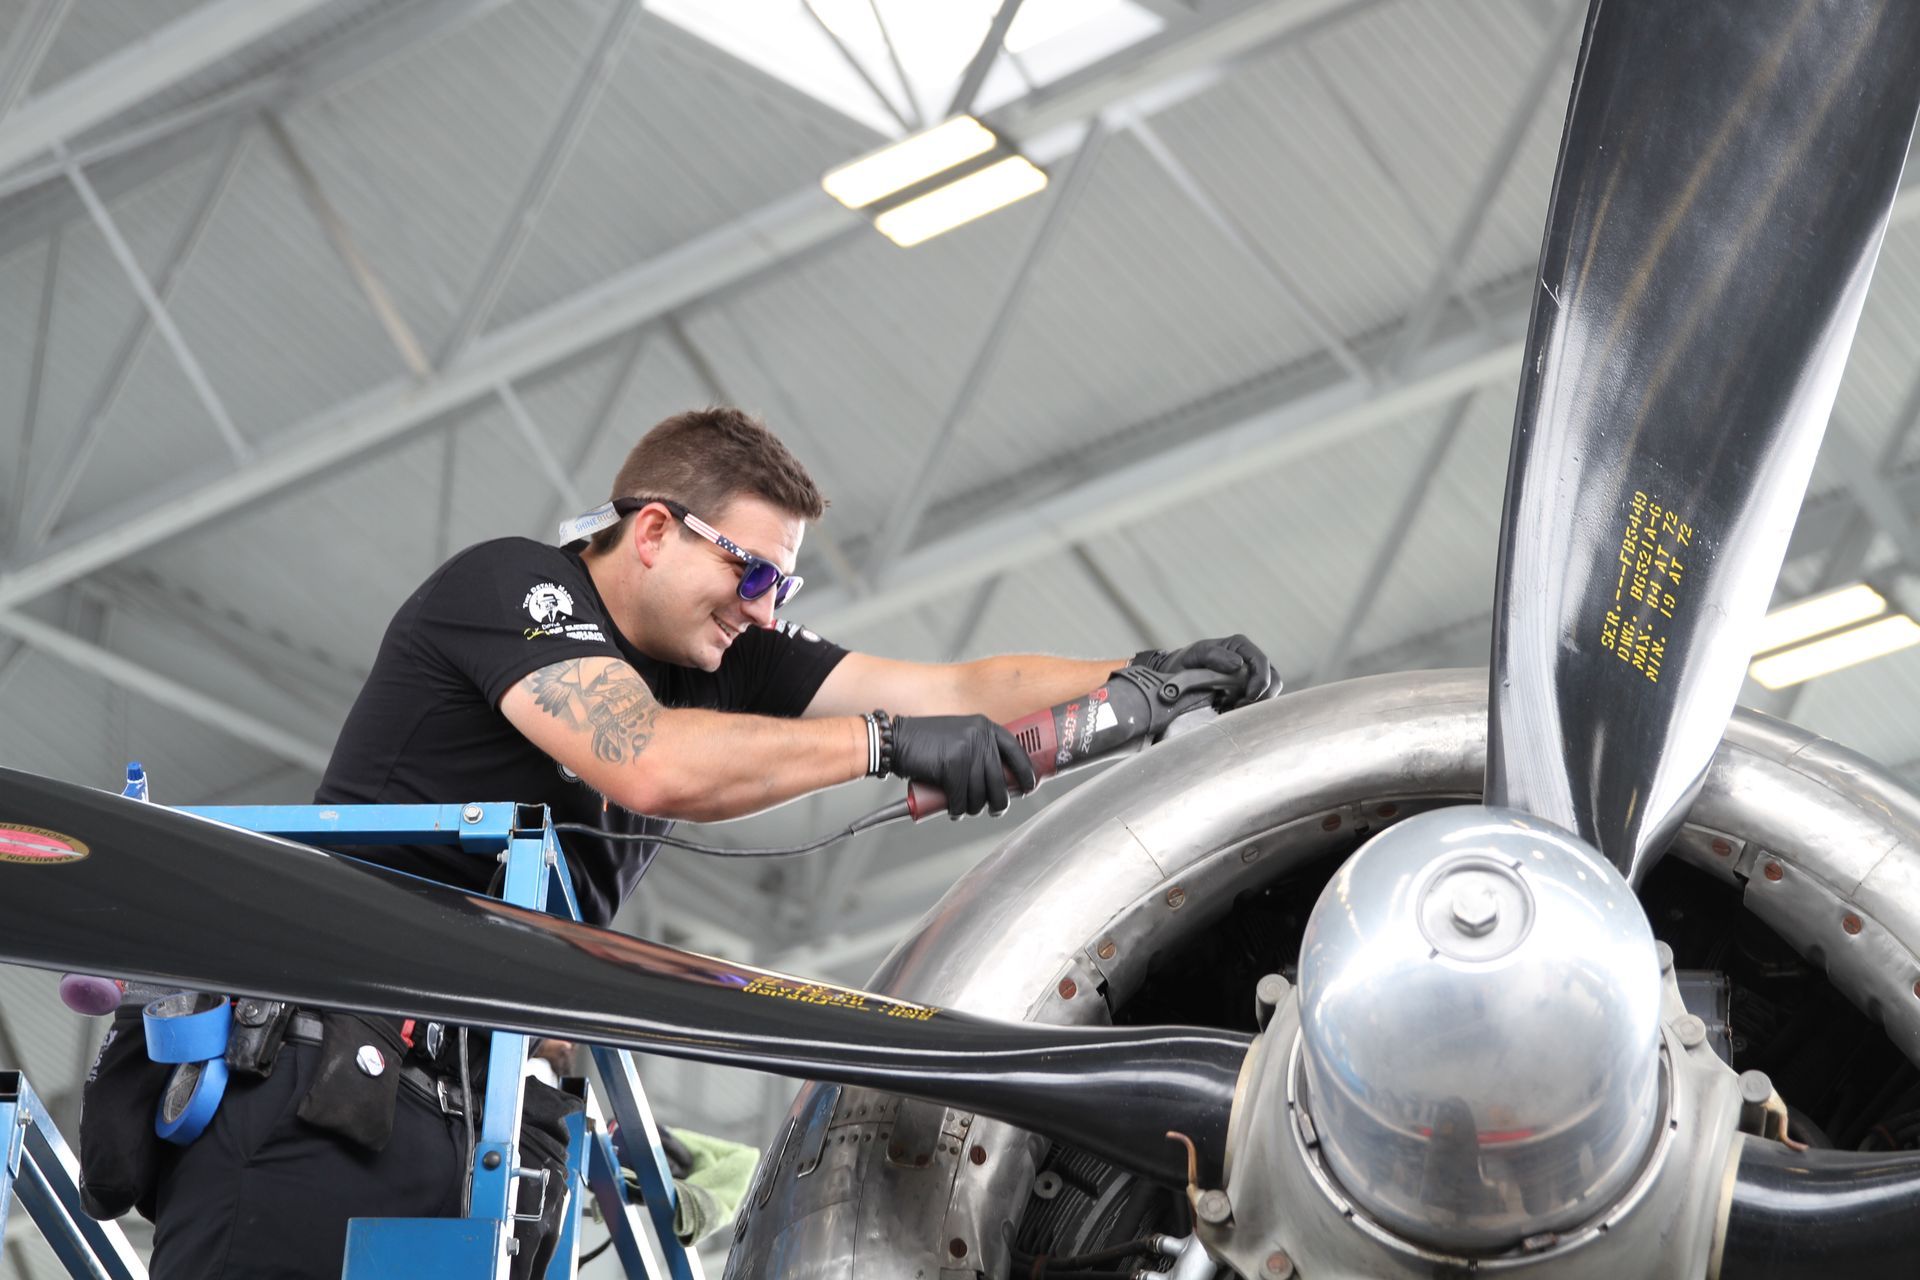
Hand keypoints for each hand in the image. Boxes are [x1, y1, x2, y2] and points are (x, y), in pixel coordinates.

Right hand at [890, 714, 1038, 817]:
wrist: (896, 740)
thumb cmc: (926, 742)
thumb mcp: (960, 735)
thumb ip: (979, 749)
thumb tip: (1000, 780)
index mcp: (984, 727)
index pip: (1016, 751)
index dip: (1025, 772)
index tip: (1029, 786)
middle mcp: (979, 736)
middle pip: (999, 780)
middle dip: (999, 801)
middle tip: (996, 809)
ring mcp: (965, 751)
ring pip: (980, 794)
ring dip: (973, 808)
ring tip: (965, 808)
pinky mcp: (951, 767)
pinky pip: (960, 799)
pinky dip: (956, 810)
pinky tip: (953, 810)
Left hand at [1132, 635, 1274, 707]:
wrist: (1177, 676)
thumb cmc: (1187, 662)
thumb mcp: (1197, 654)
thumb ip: (1214, 656)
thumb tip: (1237, 664)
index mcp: (1241, 646)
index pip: (1262, 663)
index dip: (1261, 680)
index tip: (1250, 696)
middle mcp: (1250, 660)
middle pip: (1273, 680)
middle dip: (1262, 696)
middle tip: (1239, 706)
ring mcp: (1251, 677)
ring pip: (1269, 693)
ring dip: (1256, 705)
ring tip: (1232, 709)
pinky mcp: (1248, 692)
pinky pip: (1258, 703)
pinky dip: (1249, 710)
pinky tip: (1231, 711)